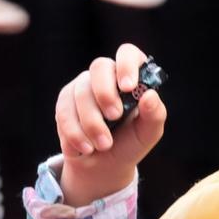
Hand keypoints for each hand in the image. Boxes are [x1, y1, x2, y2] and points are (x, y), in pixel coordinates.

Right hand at [56, 43, 166, 204]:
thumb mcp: (147, 133)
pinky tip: (86, 147)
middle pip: (99, 67)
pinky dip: (76, 133)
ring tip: (104, 144)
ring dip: (92, 123)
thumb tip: (150, 95)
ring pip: (81, 92)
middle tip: (114, 117)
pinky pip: (64, 111)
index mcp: (131, 78)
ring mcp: (83, 86)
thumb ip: (154, 114)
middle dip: (105, 93)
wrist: (104, 165)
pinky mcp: (65, 101)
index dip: (126, 65)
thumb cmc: (130, 143)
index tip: (128, 87)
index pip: (128, 54)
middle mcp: (106, 76)